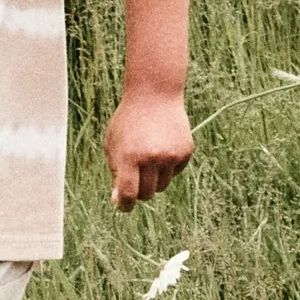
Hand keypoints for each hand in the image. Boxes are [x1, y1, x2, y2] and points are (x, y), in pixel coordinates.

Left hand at [105, 87, 192, 206]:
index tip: (123, 205)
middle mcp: (152, 158)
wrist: (154, 95)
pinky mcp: (185, 152)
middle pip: (147, 194)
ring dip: (153, 179)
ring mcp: (171, 156)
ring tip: (148, 157)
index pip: (129, 194)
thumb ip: (115, 172)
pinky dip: (167, 167)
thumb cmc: (129, 121)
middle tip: (134, 177)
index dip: (125, 205)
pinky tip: (162, 146)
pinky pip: (175, 173)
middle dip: (139, 191)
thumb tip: (120, 200)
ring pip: (162, 186)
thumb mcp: (113, 144)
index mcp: (130, 157)